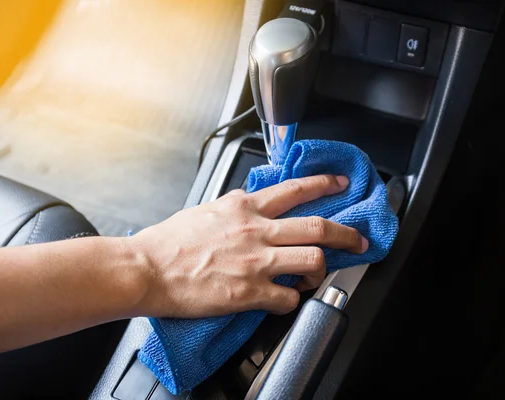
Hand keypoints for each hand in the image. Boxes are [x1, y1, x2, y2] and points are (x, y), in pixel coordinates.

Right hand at [130, 174, 367, 318]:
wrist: (147, 268)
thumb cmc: (169, 242)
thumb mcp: (208, 209)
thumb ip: (238, 208)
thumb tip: (255, 207)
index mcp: (245, 207)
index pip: (296, 190)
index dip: (325, 185)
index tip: (340, 185)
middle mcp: (256, 230)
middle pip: (318, 227)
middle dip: (347, 234)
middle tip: (358, 240)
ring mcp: (256, 261)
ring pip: (313, 260)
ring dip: (321, 270)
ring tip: (315, 276)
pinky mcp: (250, 292)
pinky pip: (289, 298)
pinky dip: (292, 300)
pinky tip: (284, 299)